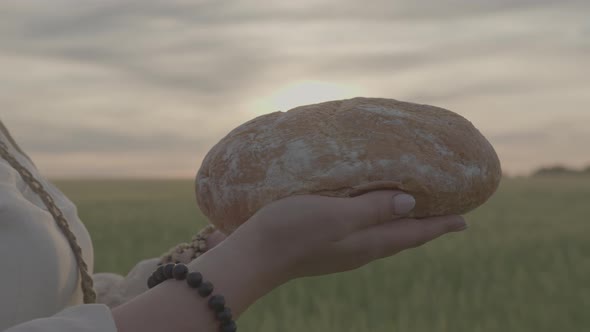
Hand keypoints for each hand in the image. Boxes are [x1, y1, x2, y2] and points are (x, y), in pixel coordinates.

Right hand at [228, 190, 466, 281]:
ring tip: (412, 210)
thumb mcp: (336, 216)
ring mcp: (341, 249)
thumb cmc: (292, 231)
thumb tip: (411, 203)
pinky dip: (376, 219)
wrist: (253, 256)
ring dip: (402, 222)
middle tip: (445, 213)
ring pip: (382, 235)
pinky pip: (362, 231)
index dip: (440, 226)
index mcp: (367, 243)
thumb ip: (372, 209)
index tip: (465, 220)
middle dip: (425, 225)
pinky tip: (366, 210)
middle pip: (402, 236)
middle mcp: (359, 249)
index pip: (413, 234)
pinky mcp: (324, 243)